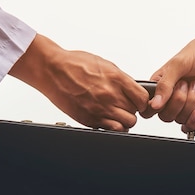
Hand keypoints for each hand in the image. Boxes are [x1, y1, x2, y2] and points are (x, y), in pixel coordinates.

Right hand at [9, 34, 148, 130]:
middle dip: (131, 110)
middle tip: (123, 106)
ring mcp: (100, 109)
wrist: (52, 69)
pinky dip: (113, 127)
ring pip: (127, 124)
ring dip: (123, 120)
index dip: (142, 102)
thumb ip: (121, 79)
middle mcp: (110, 95)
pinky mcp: (90, 119)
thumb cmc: (75, 64)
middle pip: (135, 113)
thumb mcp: (104, 65)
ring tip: (115, 114)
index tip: (137, 102)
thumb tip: (133, 90)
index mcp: (116, 79)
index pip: (142, 98)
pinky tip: (107, 120)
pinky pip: (112, 130)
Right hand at [143, 0, 194, 131]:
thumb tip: (155, 104)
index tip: (162, 97)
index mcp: (162, 82)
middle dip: (176, 101)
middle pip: (163, 114)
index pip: (148, 103)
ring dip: (188, 104)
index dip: (153, 105)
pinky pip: (190, 125)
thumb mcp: (179, 63)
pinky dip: (193, 120)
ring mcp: (186, 103)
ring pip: (177, 119)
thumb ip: (165, 85)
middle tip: (185, 84)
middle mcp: (172, 94)